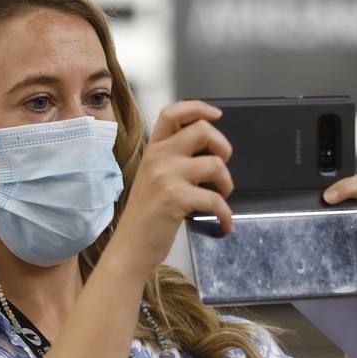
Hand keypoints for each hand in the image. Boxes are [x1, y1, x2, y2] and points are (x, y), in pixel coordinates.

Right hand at [107, 101, 234, 274]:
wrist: (129, 249)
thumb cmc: (145, 217)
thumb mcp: (152, 179)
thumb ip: (171, 160)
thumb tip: (207, 151)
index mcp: (152, 150)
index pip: (172, 113)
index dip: (197, 108)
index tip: (216, 115)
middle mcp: (158, 157)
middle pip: (202, 130)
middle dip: (223, 147)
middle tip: (221, 167)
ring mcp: (166, 177)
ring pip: (216, 164)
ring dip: (227, 183)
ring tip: (221, 197)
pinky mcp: (176, 199)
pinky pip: (216, 200)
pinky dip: (226, 214)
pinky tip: (224, 224)